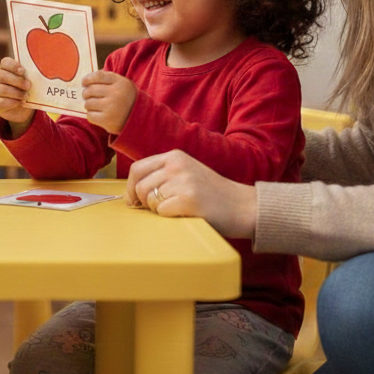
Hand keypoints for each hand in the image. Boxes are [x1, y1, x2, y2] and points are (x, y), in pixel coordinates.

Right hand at [0, 57, 33, 136]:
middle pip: (2, 75)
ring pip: (2, 89)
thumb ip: (30, 75)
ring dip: (16, 93)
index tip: (23, 71)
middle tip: (28, 85)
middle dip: (17, 81)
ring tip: (26, 96)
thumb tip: (44, 71)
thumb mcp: (27, 81)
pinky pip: (1, 102)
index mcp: (5, 69)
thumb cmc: (24, 91)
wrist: (19, 109)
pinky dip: (13, 102)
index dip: (13, 65)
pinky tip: (20, 102)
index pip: (5, 62)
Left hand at [81, 71, 136, 133]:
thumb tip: (86, 80)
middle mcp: (116, 94)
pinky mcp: (107, 120)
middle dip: (86, 93)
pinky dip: (92, 116)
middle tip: (89, 97)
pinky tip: (99, 115)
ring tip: (97, 107)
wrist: (140, 120)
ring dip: (89, 105)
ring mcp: (111, 107)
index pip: (98, 76)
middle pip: (90, 90)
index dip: (88, 79)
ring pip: (88, 103)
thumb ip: (107, 79)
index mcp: (121, 83)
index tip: (84, 83)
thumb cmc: (126, 100)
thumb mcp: (123, 85)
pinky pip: (90, 116)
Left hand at [125, 150, 256, 238]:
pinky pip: (162, 211)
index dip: (130, 188)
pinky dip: (169, 217)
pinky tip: (185, 214)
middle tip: (156, 209)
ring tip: (177, 209)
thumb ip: (162, 175)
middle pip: (140, 186)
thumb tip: (131, 193)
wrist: (243, 206)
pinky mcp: (189, 199)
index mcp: (174, 156)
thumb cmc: (211, 194)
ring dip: (158, 210)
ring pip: (149, 200)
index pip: (137, 169)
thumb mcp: (186, 173)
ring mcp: (183, 181)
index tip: (132, 201)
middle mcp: (177, 165)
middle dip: (142, 202)